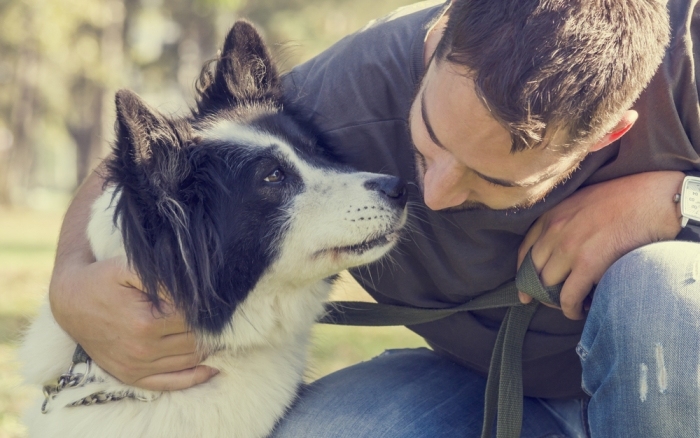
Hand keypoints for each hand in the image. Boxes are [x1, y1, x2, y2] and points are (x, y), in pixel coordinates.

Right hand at [49, 256, 217, 389]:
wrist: (70, 301)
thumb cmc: (103, 279)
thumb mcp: (130, 267)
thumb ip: (164, 277)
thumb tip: (196, 289)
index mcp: (146, 323)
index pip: (195, 319)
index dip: (210, 308)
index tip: (218, 298)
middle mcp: (142, 349)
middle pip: (197, 341)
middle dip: (213, 327)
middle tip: (224, 314)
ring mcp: (137, 366)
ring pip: (191, 361)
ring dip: (210, 348)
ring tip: (220, 331)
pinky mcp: (132, 376)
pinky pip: (173, 382)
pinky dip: (197, 375)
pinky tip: (213, 364)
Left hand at [517, 171, 683, 319]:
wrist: (654, 199)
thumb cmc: (625, 199)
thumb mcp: (582, 202)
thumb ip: (566, 222)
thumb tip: (560, 251)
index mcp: (551, 214)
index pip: (525, 250)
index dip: (523, 274)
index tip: (524, 289)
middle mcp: (554, 230)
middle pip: (534, 271)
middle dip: (539, 291)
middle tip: (550, 302)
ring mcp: (569, 247)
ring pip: (548, 286)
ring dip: (556, 301)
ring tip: (570, 306)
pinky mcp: (588, 263)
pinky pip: (568, 297)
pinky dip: (571, 309)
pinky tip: (579, 312)